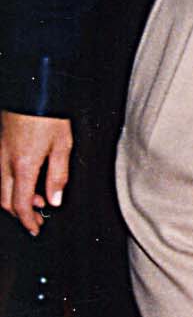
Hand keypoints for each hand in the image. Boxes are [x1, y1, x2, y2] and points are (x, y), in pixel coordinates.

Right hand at [0, 112, 73, 237]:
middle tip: (37, 220)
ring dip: (17, 199)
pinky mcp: (0, 144)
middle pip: (5, 200)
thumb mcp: (62, 145)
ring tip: (38, 199)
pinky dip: (13, 184)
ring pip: (2, 187)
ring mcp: (0, 153)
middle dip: (20, 214)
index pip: (20, 205)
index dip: (28, 221)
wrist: (33, 88)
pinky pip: (2, 172)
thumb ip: (58, 175)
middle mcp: (6, 161)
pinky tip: (29, 179)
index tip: (36, 228)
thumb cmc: (48, 113)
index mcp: (23, 165)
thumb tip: (54, 199)